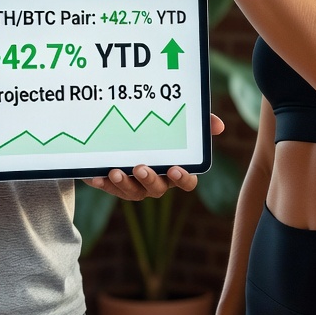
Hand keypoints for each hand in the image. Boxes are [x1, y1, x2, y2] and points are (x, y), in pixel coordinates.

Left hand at [85, 114, 223, 199]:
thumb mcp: (176, 122)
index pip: (187, 181)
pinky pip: (109, 188)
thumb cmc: (156, 129)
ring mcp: (135, 184)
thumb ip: (197, 123)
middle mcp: (157, 181)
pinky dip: (103, 182)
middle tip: (141, 168)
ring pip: (133, 192)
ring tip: (116, 171)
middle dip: (149, 180)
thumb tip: (219, 126)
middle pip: (157, 189)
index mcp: (174, 169)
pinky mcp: (113, 183)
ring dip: (125, 183)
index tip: (174, 168)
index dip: (183, 178)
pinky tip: (96, 176)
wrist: (120, 130)